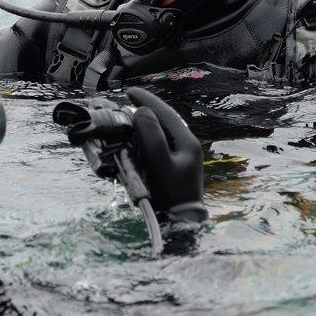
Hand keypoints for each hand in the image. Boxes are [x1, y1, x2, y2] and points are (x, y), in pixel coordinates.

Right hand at [126, 88, 204, 216]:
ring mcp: (183, 158)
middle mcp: (187, 147)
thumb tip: (142, 112)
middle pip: (165, 120)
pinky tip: (136, 139)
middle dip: (146, 109)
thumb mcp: (160, 165)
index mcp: (187, 142)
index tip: (129, 91)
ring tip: (128, 117)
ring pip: (163, 132)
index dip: (147, 100)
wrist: (180, 223)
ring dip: (146, 123)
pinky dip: (147, 138)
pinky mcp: (176, 168)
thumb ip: (152, 137)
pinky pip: (160, 145)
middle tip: (127, 101)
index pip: (166, 113)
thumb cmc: (170, 195)